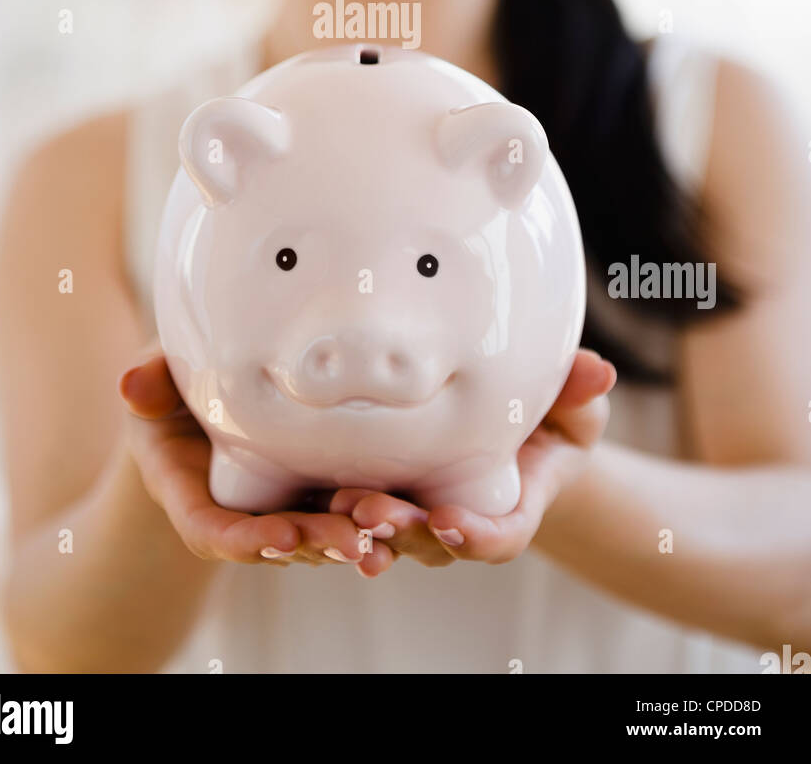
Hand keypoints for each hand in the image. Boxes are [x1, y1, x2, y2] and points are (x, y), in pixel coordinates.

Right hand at [119, 345, 384, 571]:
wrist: (207, 395)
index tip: (279, 536)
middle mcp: (241, 509)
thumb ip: (150, 382)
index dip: (244, 539)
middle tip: (353, 540)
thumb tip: (131, 384)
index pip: (212, 529)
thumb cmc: (177, 384)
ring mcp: (283, 503)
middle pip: (277, 541)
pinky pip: (348, 511)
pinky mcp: (319, 489)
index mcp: (191, 491)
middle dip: (315, 543)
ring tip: (390, 528)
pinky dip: (377, 518)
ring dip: (355, 535)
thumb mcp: (159, 380)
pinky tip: (411, 519)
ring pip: (319, 532)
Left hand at [324, 348, 616, 573]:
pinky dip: (340, 513)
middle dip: (404, 530)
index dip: (474, 538)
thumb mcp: (572, 405)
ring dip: (365, 524)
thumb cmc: (550, 417)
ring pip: (392, 533)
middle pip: (433, 541)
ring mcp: (425, 508)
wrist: (514, 426)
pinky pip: (362, 513)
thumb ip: (578, 392)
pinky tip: (314, 500)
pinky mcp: (390, 489)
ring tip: (339, 502)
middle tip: (373, 510)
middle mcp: (465, 516)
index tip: (449, 521)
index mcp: (513, 506)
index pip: (498, 538)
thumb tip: (599, 371)